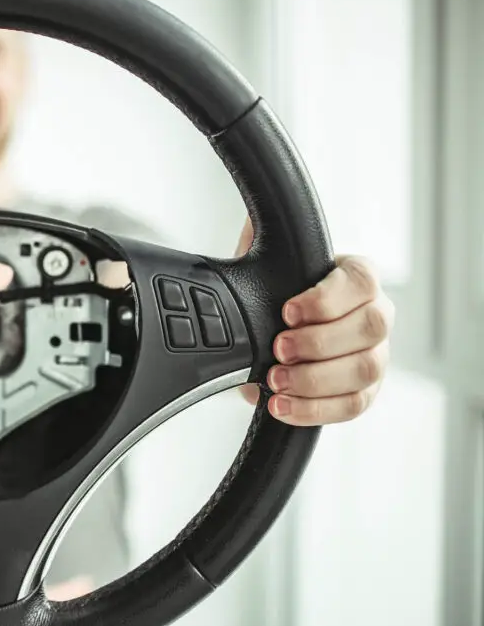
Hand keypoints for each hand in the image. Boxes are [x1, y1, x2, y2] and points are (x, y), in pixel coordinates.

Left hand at [236, 219, 393, 424]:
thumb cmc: (270, 295)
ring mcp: (375, 355)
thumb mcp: (260, 263)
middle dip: (320, 342)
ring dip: (316, 380)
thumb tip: (251, 215)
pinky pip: (354, 405)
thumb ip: (260, 239)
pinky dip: (316, 410)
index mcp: (356, 278)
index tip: (286, 311)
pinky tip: (281, 406)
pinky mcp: (363, 391)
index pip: (362, 282)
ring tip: (275, 381)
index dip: (327, 299)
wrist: (264, 336)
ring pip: (365, 370)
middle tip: (277, 349)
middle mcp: (375, 315)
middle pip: (372, 328)